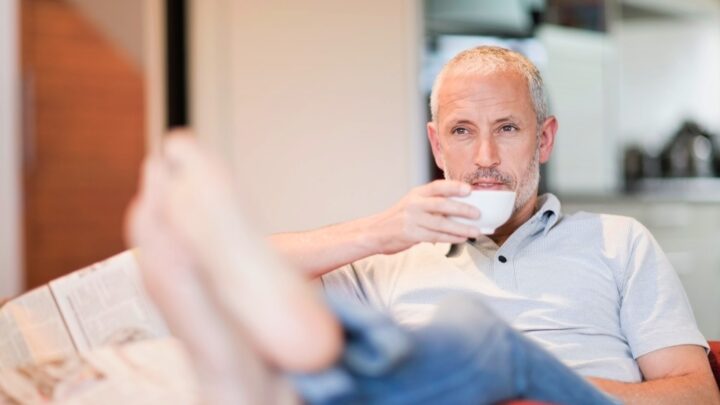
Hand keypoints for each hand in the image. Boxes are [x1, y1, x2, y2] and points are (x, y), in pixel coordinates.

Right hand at [366, 180, 480, 254]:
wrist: (375, 232)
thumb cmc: (398, 218)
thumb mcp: (413, 204)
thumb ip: (432, 204)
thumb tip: (461, 208)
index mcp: (417, 194)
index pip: (437, 186)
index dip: (454, 187)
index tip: (469, 190)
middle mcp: (414, 204)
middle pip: (442, 205)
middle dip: (462, 210)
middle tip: (478, 214)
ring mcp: (412, 220)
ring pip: (442, 224)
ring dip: (461, 228)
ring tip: (475, 231)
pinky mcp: (412, 234)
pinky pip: (436, 236)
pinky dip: (451, 238)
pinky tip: (461, 239)